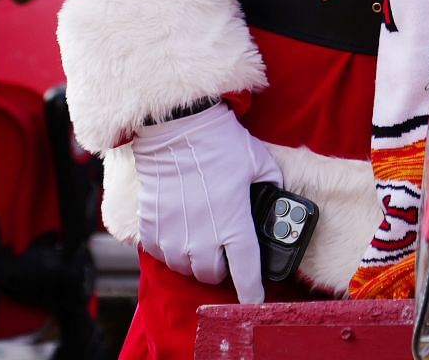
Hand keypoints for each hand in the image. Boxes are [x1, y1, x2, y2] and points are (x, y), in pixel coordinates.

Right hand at [132, 102, 282, 303]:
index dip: (251, 291)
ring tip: (204, 243)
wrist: (176, 128)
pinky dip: (172, 251)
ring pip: (186, 268)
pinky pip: (161, 255)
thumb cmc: (220, 143)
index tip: (254, 300)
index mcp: (234, 224)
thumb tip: (277, 198)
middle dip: (223, 269)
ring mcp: (173, 234)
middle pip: (212, 275)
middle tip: (228, 253)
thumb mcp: (259, 163)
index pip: (245, 272)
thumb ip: (271, 187)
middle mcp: (202, 237)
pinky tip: (181, 235)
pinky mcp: (151, 226)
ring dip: (197, 262)